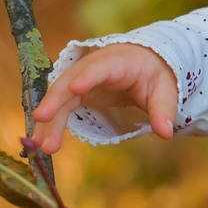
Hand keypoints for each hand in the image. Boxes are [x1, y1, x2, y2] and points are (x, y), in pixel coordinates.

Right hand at [33, 43, 179, 151]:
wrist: (144, 64)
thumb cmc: (154, 75)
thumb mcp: (165, 89)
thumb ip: (163, 110)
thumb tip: (166, 132)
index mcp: (117, 62)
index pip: (101, 67)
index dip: (87, 76)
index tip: (76, 87)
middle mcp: (92, 67)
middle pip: (69, 82)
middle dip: (54, 100)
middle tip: (41, 119)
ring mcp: (80, 79)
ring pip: (60, 98)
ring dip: (49, 121)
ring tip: (41, 145)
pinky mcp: (75, 93)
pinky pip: (60, 108)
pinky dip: (51, 124)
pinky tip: (41, 142)